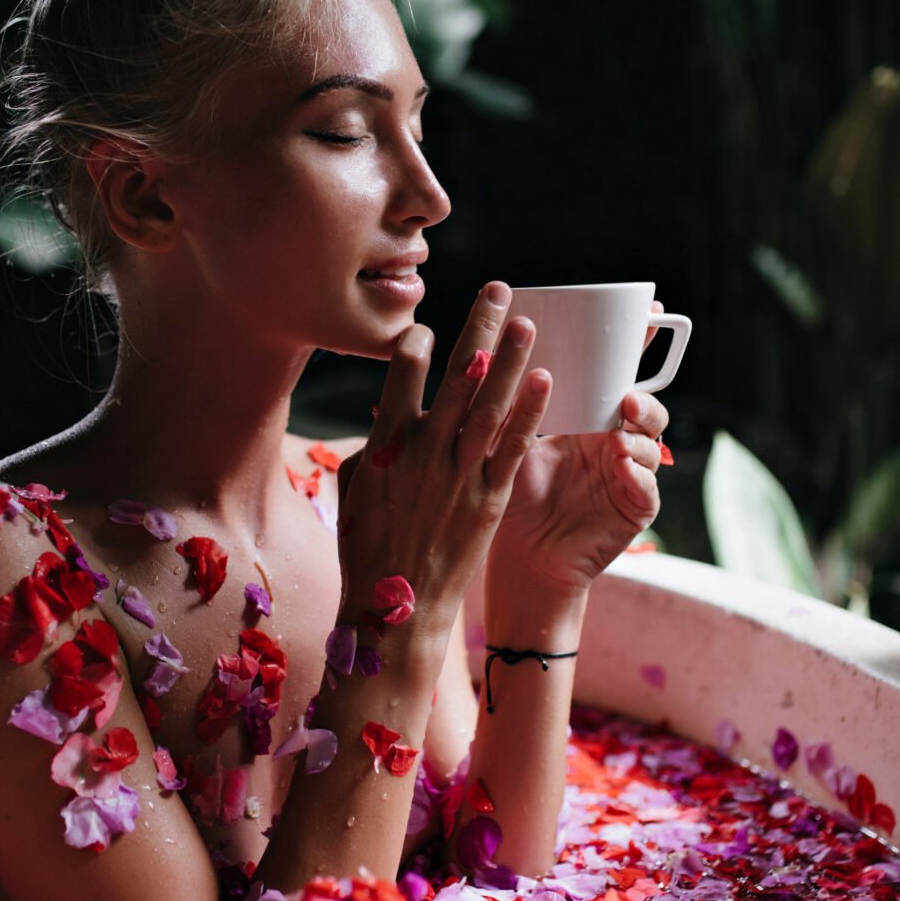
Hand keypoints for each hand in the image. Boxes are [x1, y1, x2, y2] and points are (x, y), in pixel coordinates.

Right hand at [335, 283, 550, 638]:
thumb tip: (388, 410)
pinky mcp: (489, 500)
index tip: (430, 329)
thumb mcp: (354, 488)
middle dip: (479, 329)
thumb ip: (374, 443)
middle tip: (499, 290)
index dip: (418, 342)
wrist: (394, 610)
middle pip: (456, 375)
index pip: (403, 372)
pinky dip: (530, 410)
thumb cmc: (368, 548)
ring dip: (511, 357)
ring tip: (528, 320)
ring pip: (489, 403)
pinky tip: (546, 378)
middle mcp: (423, 451)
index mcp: (385, 444)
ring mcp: (458, 474)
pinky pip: (513, 446)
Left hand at [486, 303, 669, 600]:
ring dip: (643, 428)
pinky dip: (640, 472)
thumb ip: (510, 402)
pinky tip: (622, 462)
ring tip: (622, 420)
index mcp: (589, 419)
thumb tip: (485, 347)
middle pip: (646, 403)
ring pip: (654, 441)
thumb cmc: (511, 496)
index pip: (618, 375)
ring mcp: (629, 474)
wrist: (519, 556)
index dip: (638, 345)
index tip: (650, 312)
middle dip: (646, 388)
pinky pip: (648, 487)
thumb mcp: (509, 440)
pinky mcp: (634, 508)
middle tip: (627, 387)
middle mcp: (614, 442)